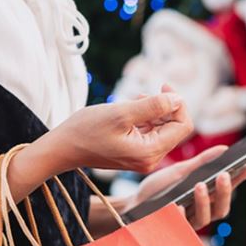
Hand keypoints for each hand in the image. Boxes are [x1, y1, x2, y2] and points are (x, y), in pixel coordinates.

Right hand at [43, 85, 193, 173]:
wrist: (63, 147)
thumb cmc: (87, 130)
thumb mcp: (121, 113)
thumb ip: (153, 106)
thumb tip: (177, 98)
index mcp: (150, 152)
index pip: (182, 126)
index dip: (178, 103)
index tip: (163, 85)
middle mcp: (149, 159)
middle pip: (174, 128)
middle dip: (164, 107)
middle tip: (144, 92)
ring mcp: (141, 158)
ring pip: (161, 129)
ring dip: (153, 111)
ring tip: (133, 100)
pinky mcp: (133, 154)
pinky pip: (149, 133)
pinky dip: (144, 119)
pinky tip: (129, 110)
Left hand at [123, 146, 245, 228]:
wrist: (135, 203)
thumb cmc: (159, 188)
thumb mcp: (179, 172)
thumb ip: (201, 163)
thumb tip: (224, 149)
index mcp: (205, 197)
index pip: (227, 189)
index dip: (240, 179)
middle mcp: (201, 211)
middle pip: (221, 208)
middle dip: (224, 192)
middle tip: (224, 174)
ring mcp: (188, 221)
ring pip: (204, 218)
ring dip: (204, 202)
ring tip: (199, 185)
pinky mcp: (174, 229)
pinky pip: (180, 225)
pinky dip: (179, 214)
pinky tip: (176, 204)